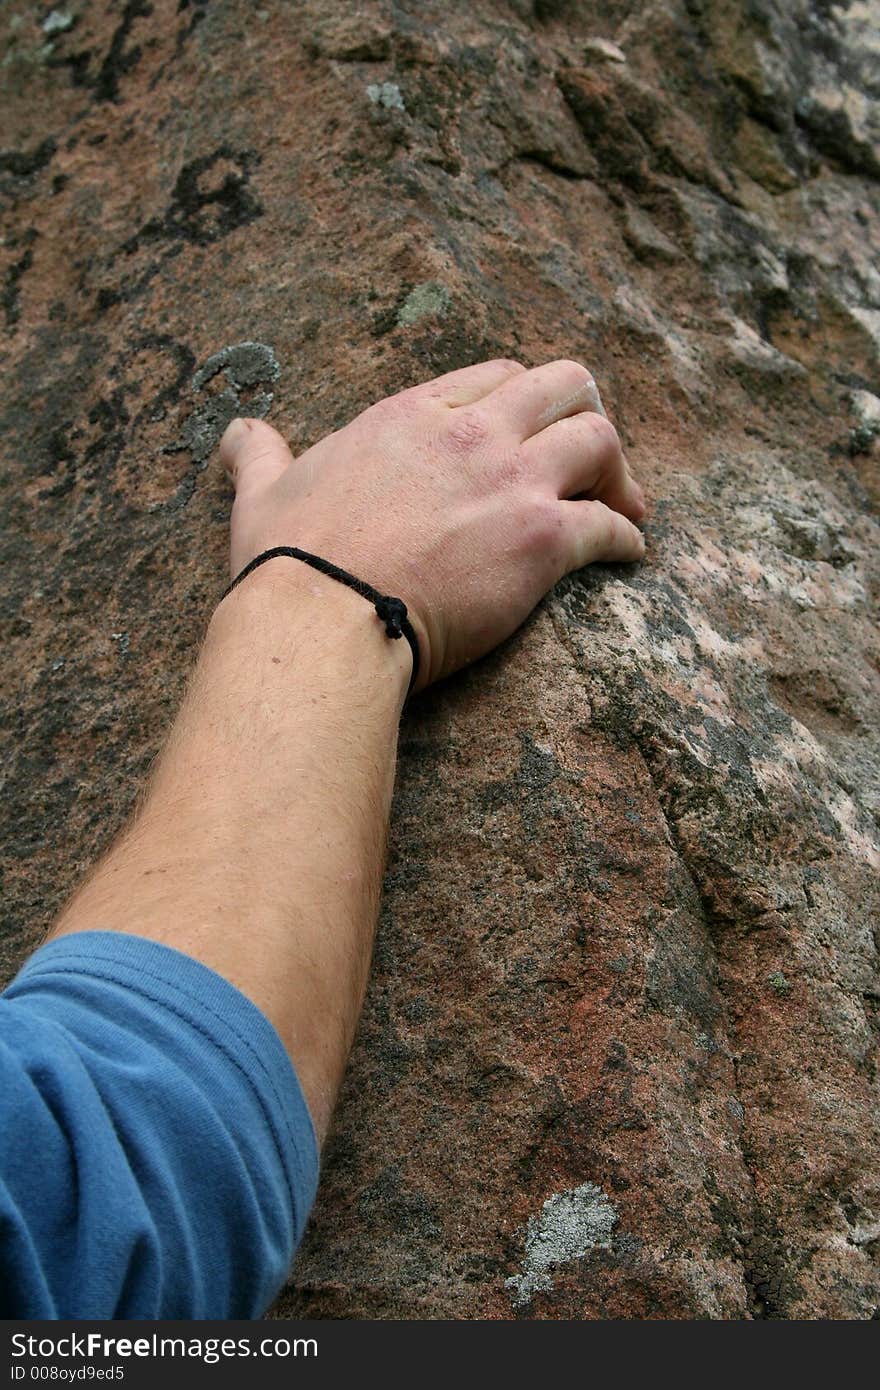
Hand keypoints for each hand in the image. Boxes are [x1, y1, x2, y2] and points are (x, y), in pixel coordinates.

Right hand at [219, 358, 645, 692]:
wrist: (321, 621)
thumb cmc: (290, 563)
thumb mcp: (262, 492)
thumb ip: (259, 454)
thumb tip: (236, 431)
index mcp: (412, 414)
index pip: (496, 375)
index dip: (524, 400)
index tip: (531, 431)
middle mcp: (470, 432)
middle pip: (564, 386)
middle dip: (588, 414)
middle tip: (594, 459)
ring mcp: (509, 482)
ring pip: (599, 440)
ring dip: (618, 473)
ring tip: (625, 508)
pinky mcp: (539, 540)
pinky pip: (610, 526)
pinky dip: (628, 540)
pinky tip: (631, 556)